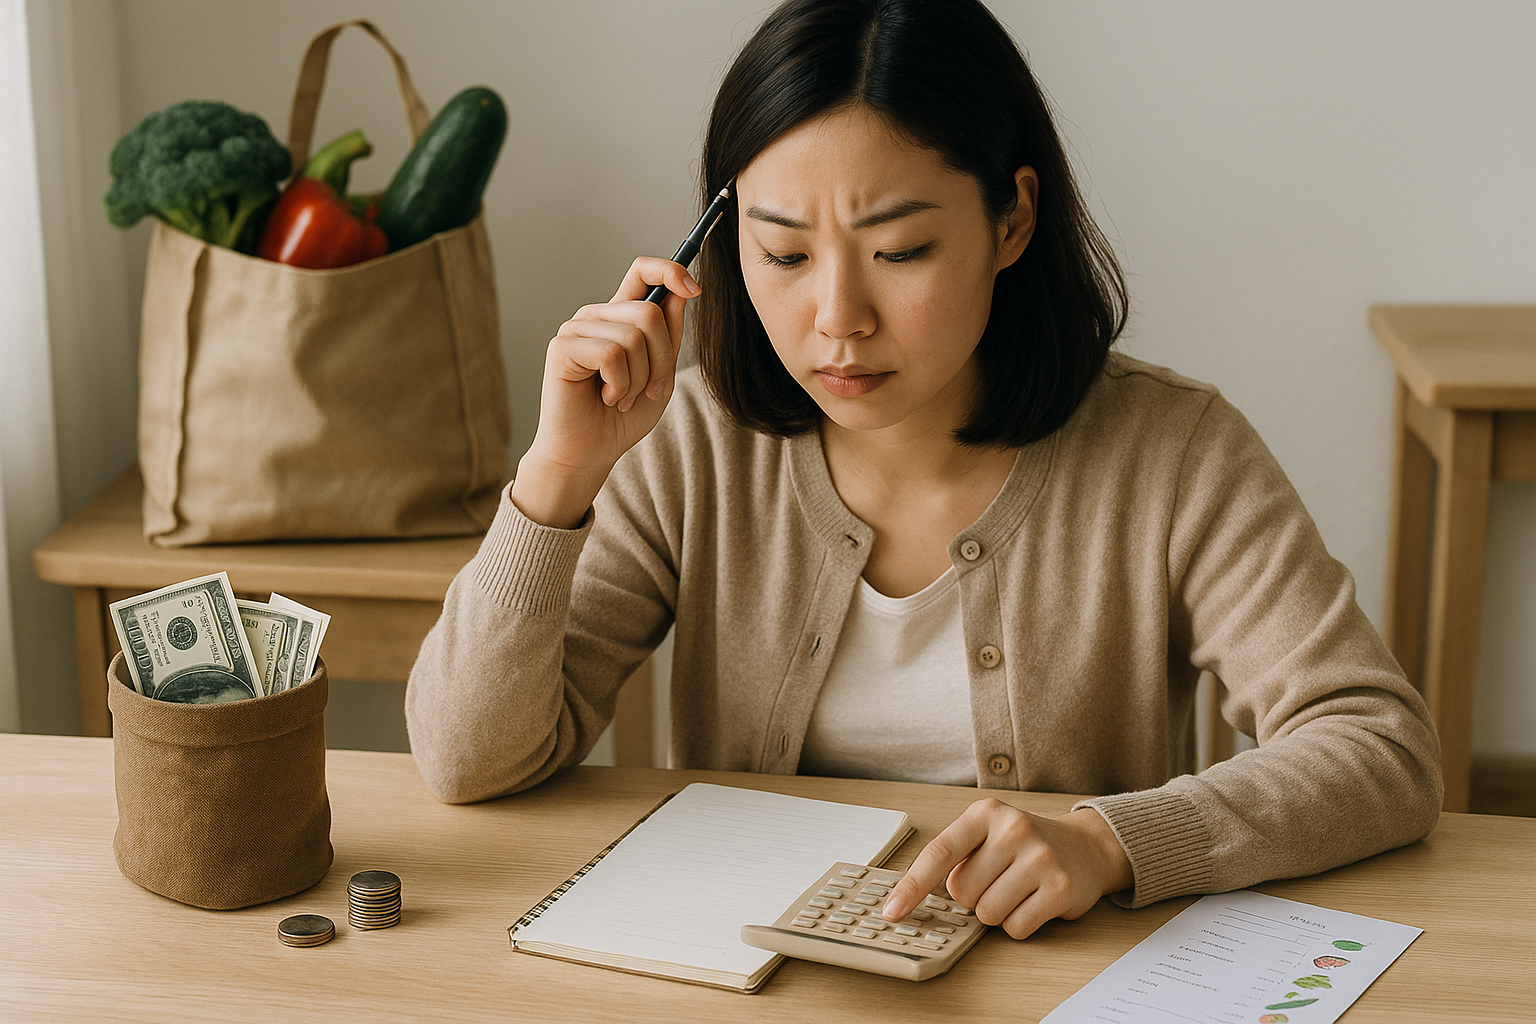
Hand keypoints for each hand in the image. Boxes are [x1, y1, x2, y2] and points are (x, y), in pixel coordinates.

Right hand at [512, 257, 700, 527]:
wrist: (591, 452)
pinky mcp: (563, 347)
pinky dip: (619, 384)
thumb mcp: (661, 374)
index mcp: (621, 317)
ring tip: (621, 397)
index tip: (695, 289)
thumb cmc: (622, 416)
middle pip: (650, 312)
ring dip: (639, 378)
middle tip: (648, 390)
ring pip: (634, 335)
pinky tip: (606, 397)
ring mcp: (578, 328)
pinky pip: (612, 354)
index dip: (670, 270)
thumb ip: (669, 334)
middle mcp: (598, 316)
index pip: (643, 271)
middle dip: (662, 358)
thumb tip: (683, 290)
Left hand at [882, 800, 1132, 938]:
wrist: (1085, 846)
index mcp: (985, 814)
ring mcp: (1040, 858)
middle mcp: (1013, 829)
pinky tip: (1034, 902)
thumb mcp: (988, 833)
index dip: (911, 886)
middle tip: (998, 880)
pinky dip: (1019, 925)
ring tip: (1017, 890)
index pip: (939, 853)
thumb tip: (909, 898)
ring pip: (987, 914)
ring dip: (997, 912)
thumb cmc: (1025, 844)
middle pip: (963, 893)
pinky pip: (1016, 928)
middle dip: (973, 897)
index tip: (892, 912)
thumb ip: (955, 856)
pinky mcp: (1061, 888)